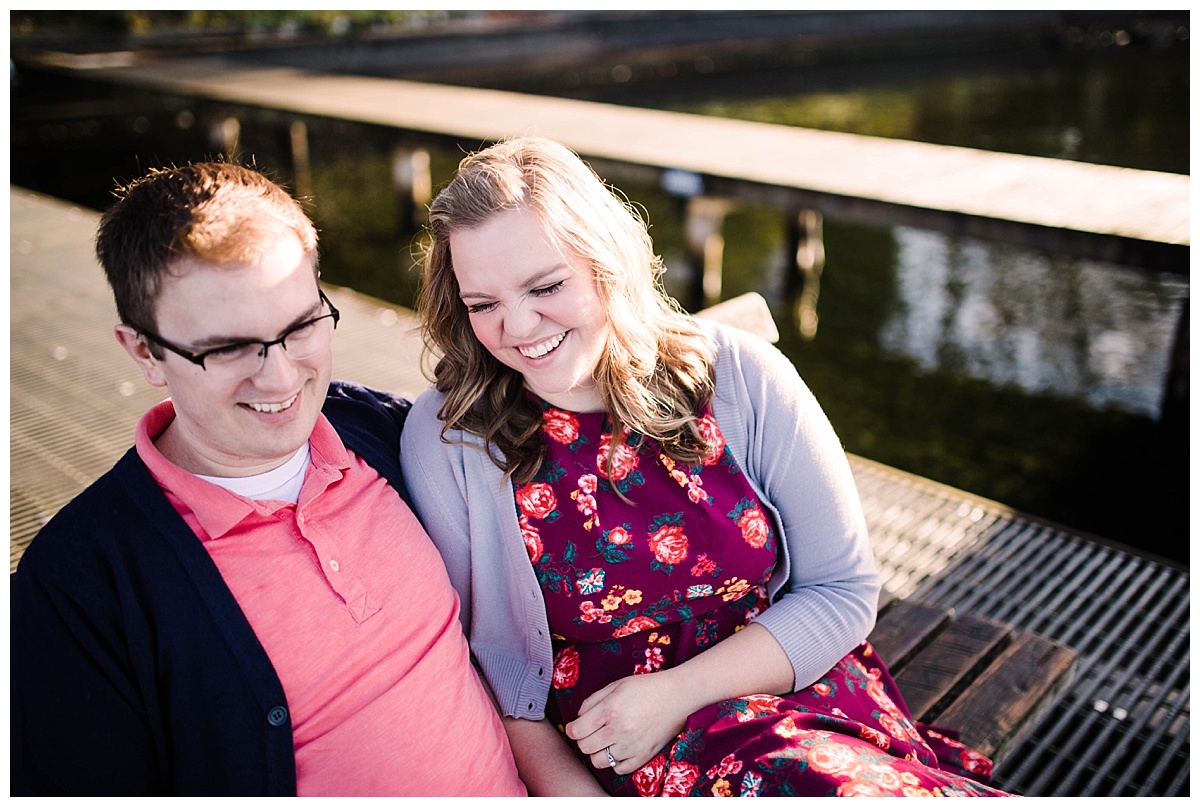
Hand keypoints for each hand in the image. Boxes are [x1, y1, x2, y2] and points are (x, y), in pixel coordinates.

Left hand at [564, 669, 693, 774]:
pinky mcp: (643, 756)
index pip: (576, 731)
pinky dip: (615, 762)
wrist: (677, 696)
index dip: (572, 729)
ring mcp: (631, 746)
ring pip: (599, 761)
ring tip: (606, 741)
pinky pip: (619, 769)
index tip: (576, 727)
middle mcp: (619, 730)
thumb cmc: (647, 688)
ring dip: (598, 752)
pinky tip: (619, 749)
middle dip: (583, 740)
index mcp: (609, 710)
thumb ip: (593, 700)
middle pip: (585, 748)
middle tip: (591, 732)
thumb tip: (579, 716)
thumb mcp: (616, 685)